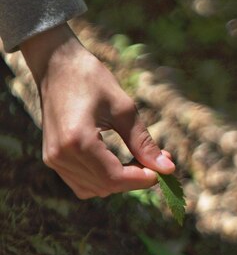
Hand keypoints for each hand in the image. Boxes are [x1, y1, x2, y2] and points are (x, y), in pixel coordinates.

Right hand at [20, 24, 174, 198]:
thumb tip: (167, 169)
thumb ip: (143, 142)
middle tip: (158, 163)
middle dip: (134, 180)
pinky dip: (102, 181)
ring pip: (94, 189)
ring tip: (138, 162)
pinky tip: (117, 165)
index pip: (114, 177)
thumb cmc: (91, 79)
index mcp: (78, 140)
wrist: (55, 64)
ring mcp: (53, 159)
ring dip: (119, 182)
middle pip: (106, 186)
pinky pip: (81, 184)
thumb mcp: (123, 108)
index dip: (141, 180)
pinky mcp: (52, 159)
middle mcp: (60, 155)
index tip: (162, 172)